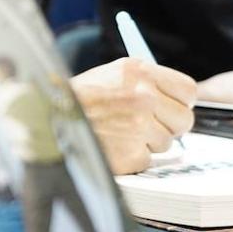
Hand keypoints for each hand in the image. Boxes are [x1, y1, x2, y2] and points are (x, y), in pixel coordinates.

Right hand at [70, 58, 196, 174]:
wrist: (45, 119)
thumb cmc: (77, 98)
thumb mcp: (111, 75)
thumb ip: (144, 82)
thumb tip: (176, 101)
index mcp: (138, 71)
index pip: (187, 90)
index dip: (180, 103)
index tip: (171, 108)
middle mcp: (142, 96)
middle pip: (184, 120)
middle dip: (168, 126)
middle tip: (146, 126)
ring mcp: (137, 126)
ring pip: (166, 142)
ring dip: (147, 142)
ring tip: (119, 133)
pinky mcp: (130, 153)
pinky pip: (147, 159)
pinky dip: (131, 157)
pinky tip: (112, 145)